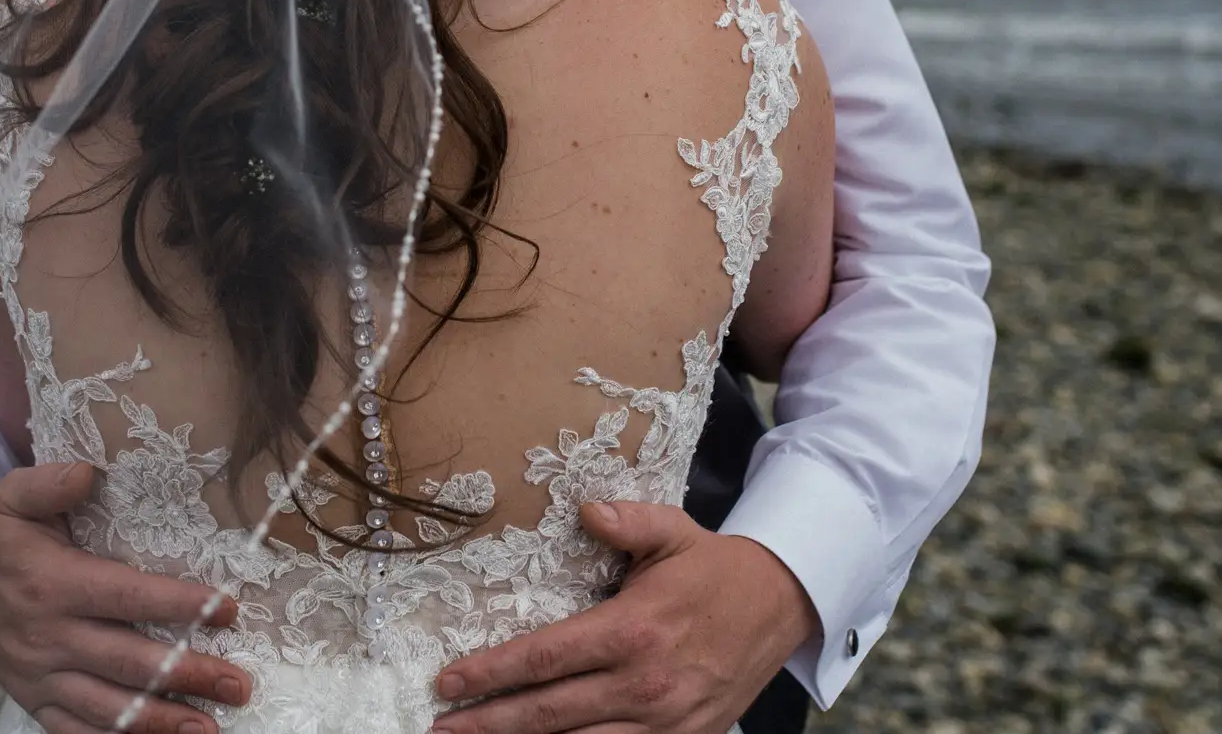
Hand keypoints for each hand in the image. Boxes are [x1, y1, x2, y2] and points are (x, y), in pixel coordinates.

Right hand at [0, 461, 250, 733]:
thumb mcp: (12, 495)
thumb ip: (48, 483)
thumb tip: (87, 472)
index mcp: (53, 583)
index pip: (126, 596)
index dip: (178, 604)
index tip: (226, 609)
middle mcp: (49, 636)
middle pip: (128, 661)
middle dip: (187, 675)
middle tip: (238, 684)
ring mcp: (40, 674)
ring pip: (106, 707)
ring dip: (160, 721)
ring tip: (209, 727)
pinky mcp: (33, 698)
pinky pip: (73, 730)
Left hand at [430, 501, 819, 733]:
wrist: (781, 606)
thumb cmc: (714, 568)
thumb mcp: (674, 532)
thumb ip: (627, 521)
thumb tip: (584, 509)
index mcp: (633, 629)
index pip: (546, 657)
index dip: (492, 672)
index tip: (448, 681)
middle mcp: (643, 683)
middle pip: (549, 712)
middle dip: (489, 723)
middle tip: (440, 728)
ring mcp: (663, 720)